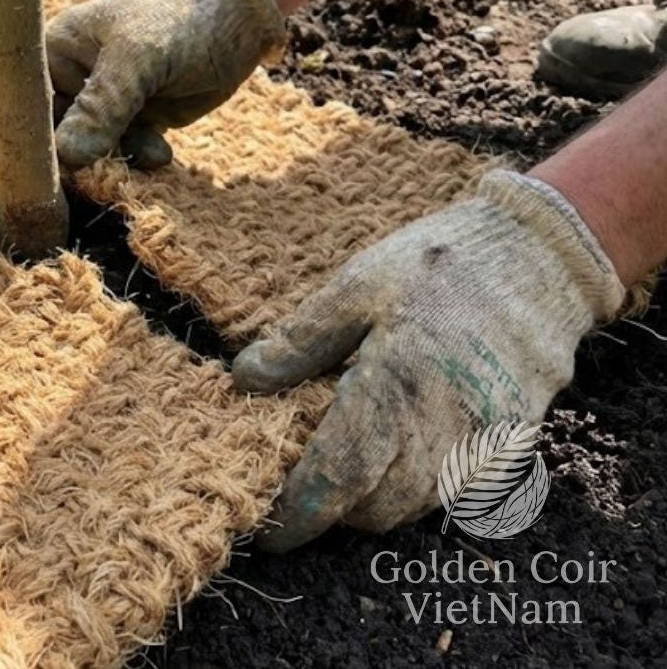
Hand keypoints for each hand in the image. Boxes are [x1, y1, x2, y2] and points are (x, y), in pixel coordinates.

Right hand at [0, 0, 285, 168]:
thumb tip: (66, 159)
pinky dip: (136, 163)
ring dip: (107, 166)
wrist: (241, 16)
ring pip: (84, 155)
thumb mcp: (139, 58)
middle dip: (58, 167)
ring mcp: (100, 106)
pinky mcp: (133, 125)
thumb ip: (102, 108)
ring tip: (145, 154)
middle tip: (74, 192)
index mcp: (52, 52)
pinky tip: (162, 152)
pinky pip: (119, 158)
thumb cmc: (182, 19)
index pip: (8, 98)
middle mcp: (68, 81)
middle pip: (43, 137)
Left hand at [232, 170, 624, 551]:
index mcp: (398, 386)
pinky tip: (394, 449)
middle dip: (332, 507)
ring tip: (342, 466)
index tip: (270, 531)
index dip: (301, 513)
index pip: (339, 478)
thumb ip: (301, 339)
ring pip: (415, 506)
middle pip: (375, 506)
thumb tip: (245, 379)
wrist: (541, 255)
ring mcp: (485, 441)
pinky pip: (452, 490)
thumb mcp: (357, 283)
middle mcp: (446, 427)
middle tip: (300, 481)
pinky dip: (414, 487)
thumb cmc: (441, 262)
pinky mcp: (510, 441)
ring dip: (373, 501)